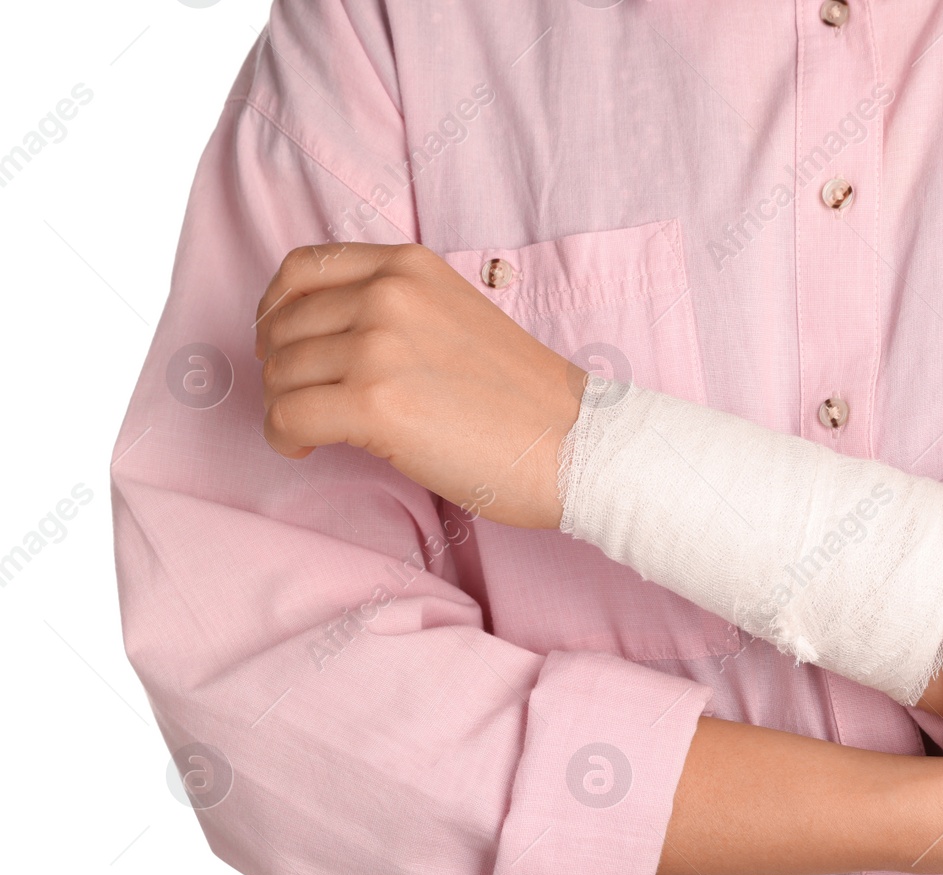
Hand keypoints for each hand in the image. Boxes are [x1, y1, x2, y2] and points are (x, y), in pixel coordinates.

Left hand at [253, 242, 580, 528]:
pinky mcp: (374, 403)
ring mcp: (378, 346)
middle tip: (303, 400)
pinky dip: (285, 437)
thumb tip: (318, 335)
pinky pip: (288, 416)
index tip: (281, 343)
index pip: (302, 270)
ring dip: (284, 406)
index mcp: (408, 267)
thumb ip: (394, 309)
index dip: (276, 310)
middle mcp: (388, 295)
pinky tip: (308, 447)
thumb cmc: (522, 399)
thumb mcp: (455, 316)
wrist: (573, 444)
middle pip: (284, 326)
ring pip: (280, 373)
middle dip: (280, 369)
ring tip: (314, 429)